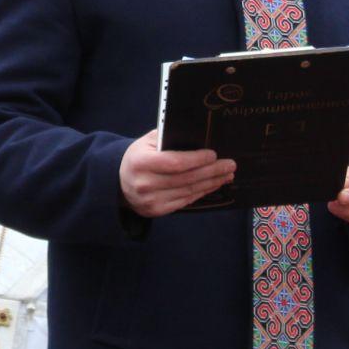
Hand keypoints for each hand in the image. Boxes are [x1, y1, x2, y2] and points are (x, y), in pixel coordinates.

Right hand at [118, 130, 234, 217]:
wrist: (119, 182)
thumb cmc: (138, 157)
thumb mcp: (146, 143)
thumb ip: (168, 138)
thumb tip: (197, 137)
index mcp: (141, 162)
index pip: (175, 162)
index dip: (197, 159)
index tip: (214, 154)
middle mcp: (145, 183)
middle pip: (186, 178)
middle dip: (212, 171)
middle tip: (230, 165)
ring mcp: (151, 200)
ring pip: (189, 190)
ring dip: (211, 183)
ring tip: (227, 175)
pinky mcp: (157, 210)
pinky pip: (185, 201)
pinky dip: (201, 192)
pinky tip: (212, 185)